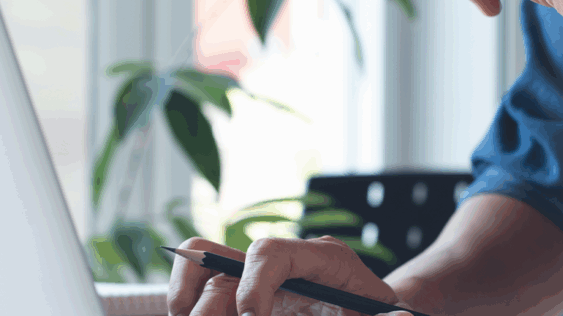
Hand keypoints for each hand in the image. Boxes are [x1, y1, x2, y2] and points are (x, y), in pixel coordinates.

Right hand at [167, 236, 409, 315]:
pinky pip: (200, 288)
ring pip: (198, 268)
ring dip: (185, 303)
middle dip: (206, 306)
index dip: (252, 285)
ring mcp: (257, 274)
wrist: (376, 312)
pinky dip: (189, 306)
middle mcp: (282, 259)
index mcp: (323, 259)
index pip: (270, 252)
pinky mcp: (243, 291)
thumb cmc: (377, 313)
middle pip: (219, 261)